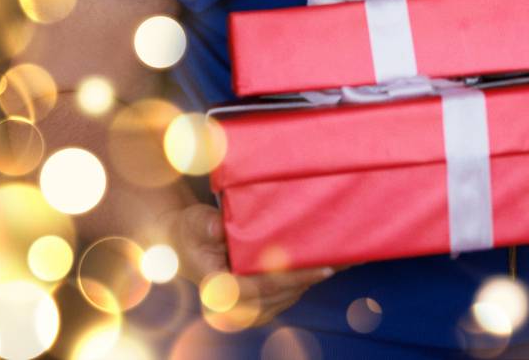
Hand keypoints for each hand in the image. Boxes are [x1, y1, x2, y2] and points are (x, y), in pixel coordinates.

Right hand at [160, 203, 349, 326]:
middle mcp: (234, 304)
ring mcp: (245, 306)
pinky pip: (284, 295)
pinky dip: (303, 282)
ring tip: (343, 261)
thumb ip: (202, 225)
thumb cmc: (188, 232)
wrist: (184, 245)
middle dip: (311, 279)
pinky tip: (324, 266)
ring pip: (286, 298)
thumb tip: (215, 229)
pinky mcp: (255, 301)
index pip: (261, 288)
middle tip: (344, 260)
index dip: (292, 280)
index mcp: (218, 288)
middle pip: (281, 296)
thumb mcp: (191, 222)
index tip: (321, 269)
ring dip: (311, 282)